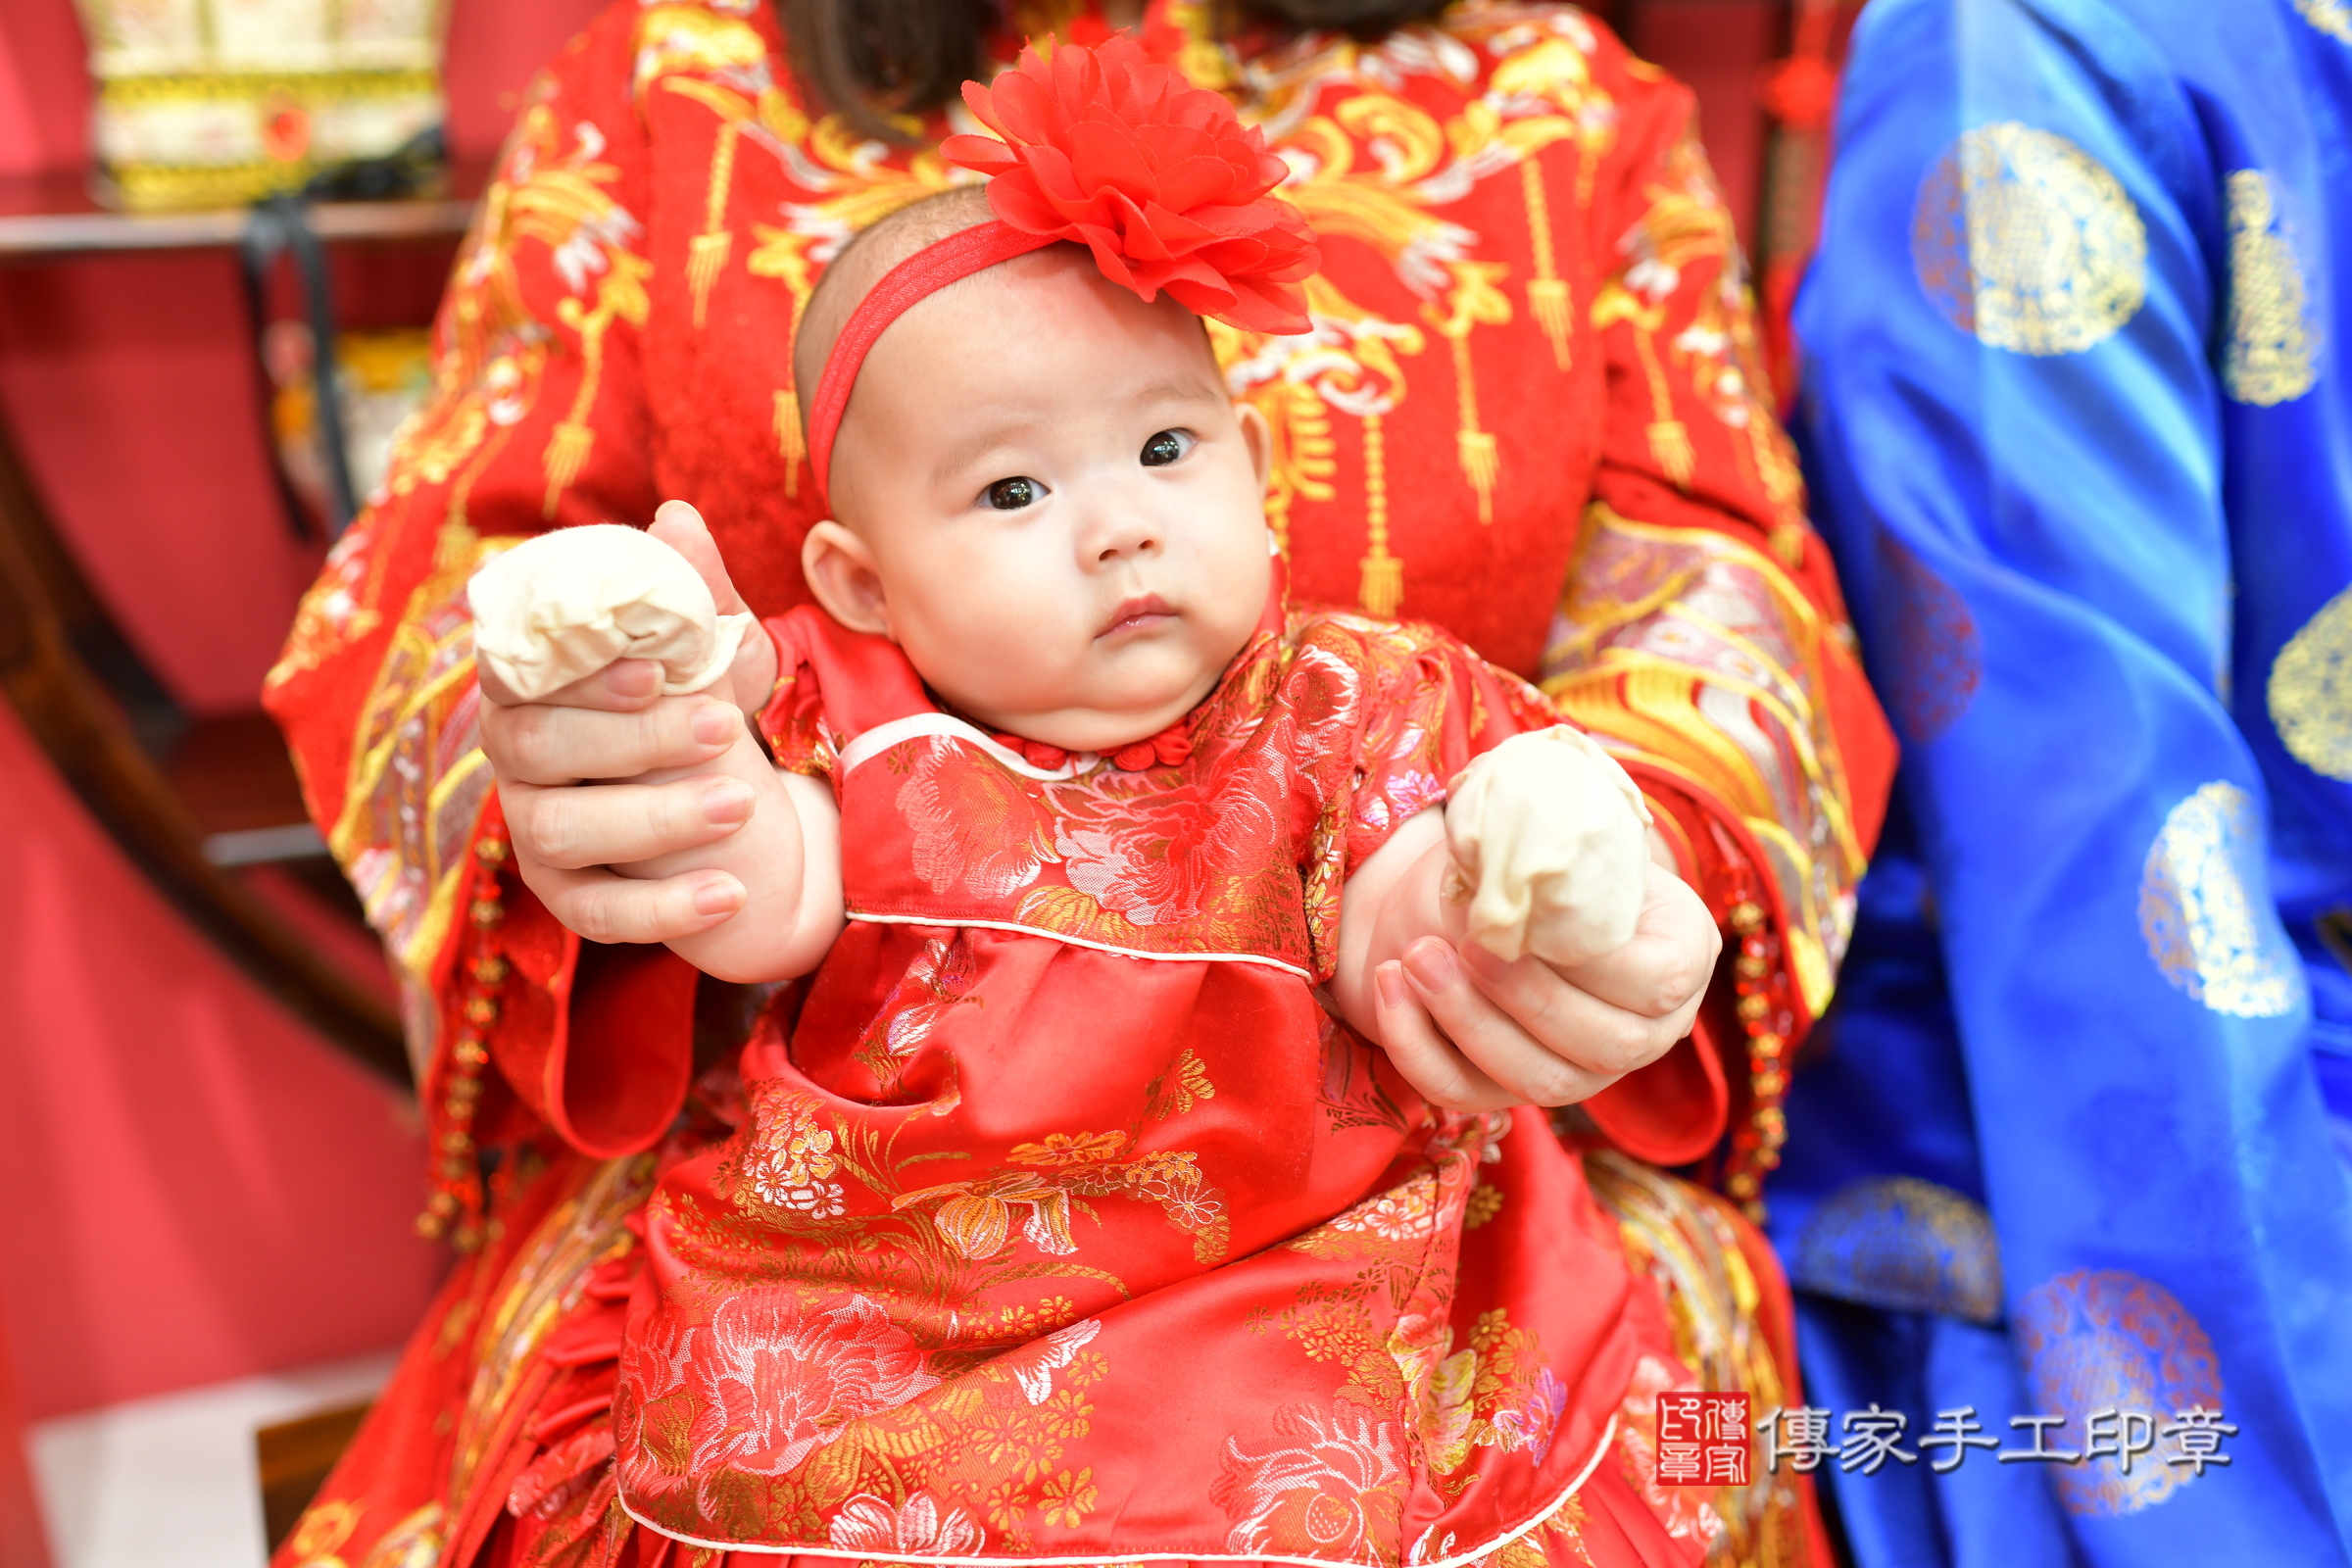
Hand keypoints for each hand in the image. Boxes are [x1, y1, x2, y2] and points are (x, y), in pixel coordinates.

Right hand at [477, 501, 779, 944]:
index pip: (520, 670)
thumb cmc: (711, 710)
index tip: (660, 670)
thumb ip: (694, 593)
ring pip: (562, 831)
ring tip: (741, 806)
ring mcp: (535, 832)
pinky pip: (597, 913)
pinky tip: (729, 893)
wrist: (753, 813)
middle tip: (725, 733)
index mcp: (536, 681)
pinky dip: (665, 908)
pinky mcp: (571, 898)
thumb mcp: (718, 653)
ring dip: (654, 818)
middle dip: (634, 741)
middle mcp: (516, 755)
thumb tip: (677, 518)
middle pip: (536, 749)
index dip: (581, 673)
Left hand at [1369, 853, 1718, 1111]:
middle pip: (1603, 1046)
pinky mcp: (1509, 1089)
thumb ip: (1559, 859)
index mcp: (1682, 960)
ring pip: (1537, 1081)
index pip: (1655, 983)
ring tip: (1411, 959)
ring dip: (1467, 1023)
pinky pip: (1465, 1091)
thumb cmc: (1545, 849)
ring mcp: (1582, 1072)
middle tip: (1456, 943)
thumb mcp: (1567, 835)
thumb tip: (1516, 884)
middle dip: (1523, 998)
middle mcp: (1645, 1031)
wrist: (1494, 882)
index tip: (1526, 922)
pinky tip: (1388, 987)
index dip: (1592, 962)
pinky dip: (1417, 1047)